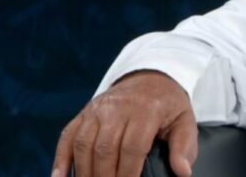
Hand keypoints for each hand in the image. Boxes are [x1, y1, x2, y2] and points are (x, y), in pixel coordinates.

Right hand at [53, 71, 198, 176]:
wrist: (150, 77)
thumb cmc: (168, 105)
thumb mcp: (184, 121)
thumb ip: (184, 148)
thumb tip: (183, 173)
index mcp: (146, 110)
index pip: (132, 147)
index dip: (128, 174)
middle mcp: (118, 107)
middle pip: (105, 148)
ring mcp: (97, 109)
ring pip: (84, 144)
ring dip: (84, 173)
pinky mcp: (84, 113)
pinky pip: (67, 136)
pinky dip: (61, 158)